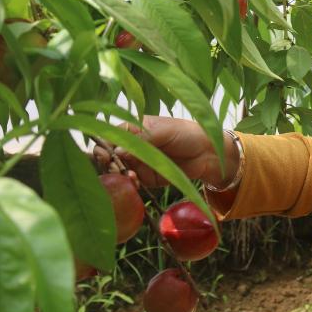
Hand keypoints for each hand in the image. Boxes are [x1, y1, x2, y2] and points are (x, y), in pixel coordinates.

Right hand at [92, 116, 239, 188]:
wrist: (208, 153)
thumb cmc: (187, 133)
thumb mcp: (164, 131)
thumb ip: (142, 139)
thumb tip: (119, 151)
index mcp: (133, 128)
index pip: (109, 135)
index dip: (103, 144)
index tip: (103, 153)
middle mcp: (131, 146)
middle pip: (109, 155)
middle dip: (106, 162)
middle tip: (112, 167)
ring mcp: (137, 162)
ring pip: (118, 170)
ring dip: (117, 174)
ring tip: (126, 175)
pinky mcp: (145, 178)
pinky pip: (132, 182)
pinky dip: (130, 183)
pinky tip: (135, 181)